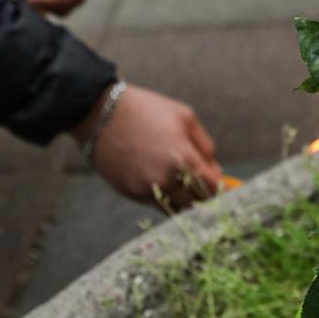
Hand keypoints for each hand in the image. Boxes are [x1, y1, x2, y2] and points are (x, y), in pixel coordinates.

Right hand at [73, 84, 221, 207]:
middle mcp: (166, 180)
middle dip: (201, 193)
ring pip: (175, 207)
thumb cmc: (147, 110)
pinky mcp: (130, 193)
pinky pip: (155, 203)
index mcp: (184, 160)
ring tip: (179, 179)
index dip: (217, 186)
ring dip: (182, 198)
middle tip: (199, 181)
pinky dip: (162, 196)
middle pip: (195, 202)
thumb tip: (215, 171)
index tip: (214, 179)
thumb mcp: (186, 118)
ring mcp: (146, 189)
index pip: (212, 189)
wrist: (100, 114)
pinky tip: (158, 177)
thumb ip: (206, 147)